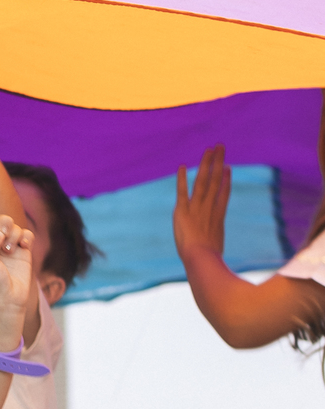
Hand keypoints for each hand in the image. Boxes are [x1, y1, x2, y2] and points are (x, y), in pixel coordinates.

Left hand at [0, 214, 33, 342]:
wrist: (7, 303)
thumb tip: (1, 231)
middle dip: (2, 223)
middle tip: (3, 234)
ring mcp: (8, 249)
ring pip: (14, 228)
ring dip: (13, 234)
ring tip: (10, 251)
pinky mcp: (23, 253)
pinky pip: (26, 236)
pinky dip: (26, 237)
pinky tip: (24, 246)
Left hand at [174, 146, 229, 261]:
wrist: (202, 259)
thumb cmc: (211, 261)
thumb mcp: (217, 253)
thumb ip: (216, 249)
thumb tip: (217, 258)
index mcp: (218, 217)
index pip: (223, 194)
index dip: (225, 180)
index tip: (228, 167)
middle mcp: (209, 208)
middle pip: (215, 180)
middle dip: (217, 162)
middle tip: (220, 147)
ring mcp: (197, 208)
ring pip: (202, 181)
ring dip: (205, 163)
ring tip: (209, 149)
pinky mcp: (183, 212)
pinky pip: (182, 192)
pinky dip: (181, 179)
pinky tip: (181, 166)